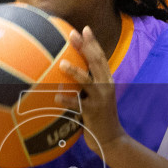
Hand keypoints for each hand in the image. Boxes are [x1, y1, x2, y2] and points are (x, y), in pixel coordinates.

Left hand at [59, 26, 128, 154]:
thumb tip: (67, 71)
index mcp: (107, 81)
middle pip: (97, 63)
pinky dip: (67, 100)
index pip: (100, 58)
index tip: (84, 29)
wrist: (111, 139)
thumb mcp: (96, 97)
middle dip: (85, 47)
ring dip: (75, 72)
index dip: (93, 43)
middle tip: (73, 34)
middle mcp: (106, 87)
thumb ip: (87, 85)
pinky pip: (77, 105)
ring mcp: (100, 99)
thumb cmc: (99, 117)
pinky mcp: (93, 113)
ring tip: (62, 64)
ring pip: (87, 82)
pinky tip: (56, 97)